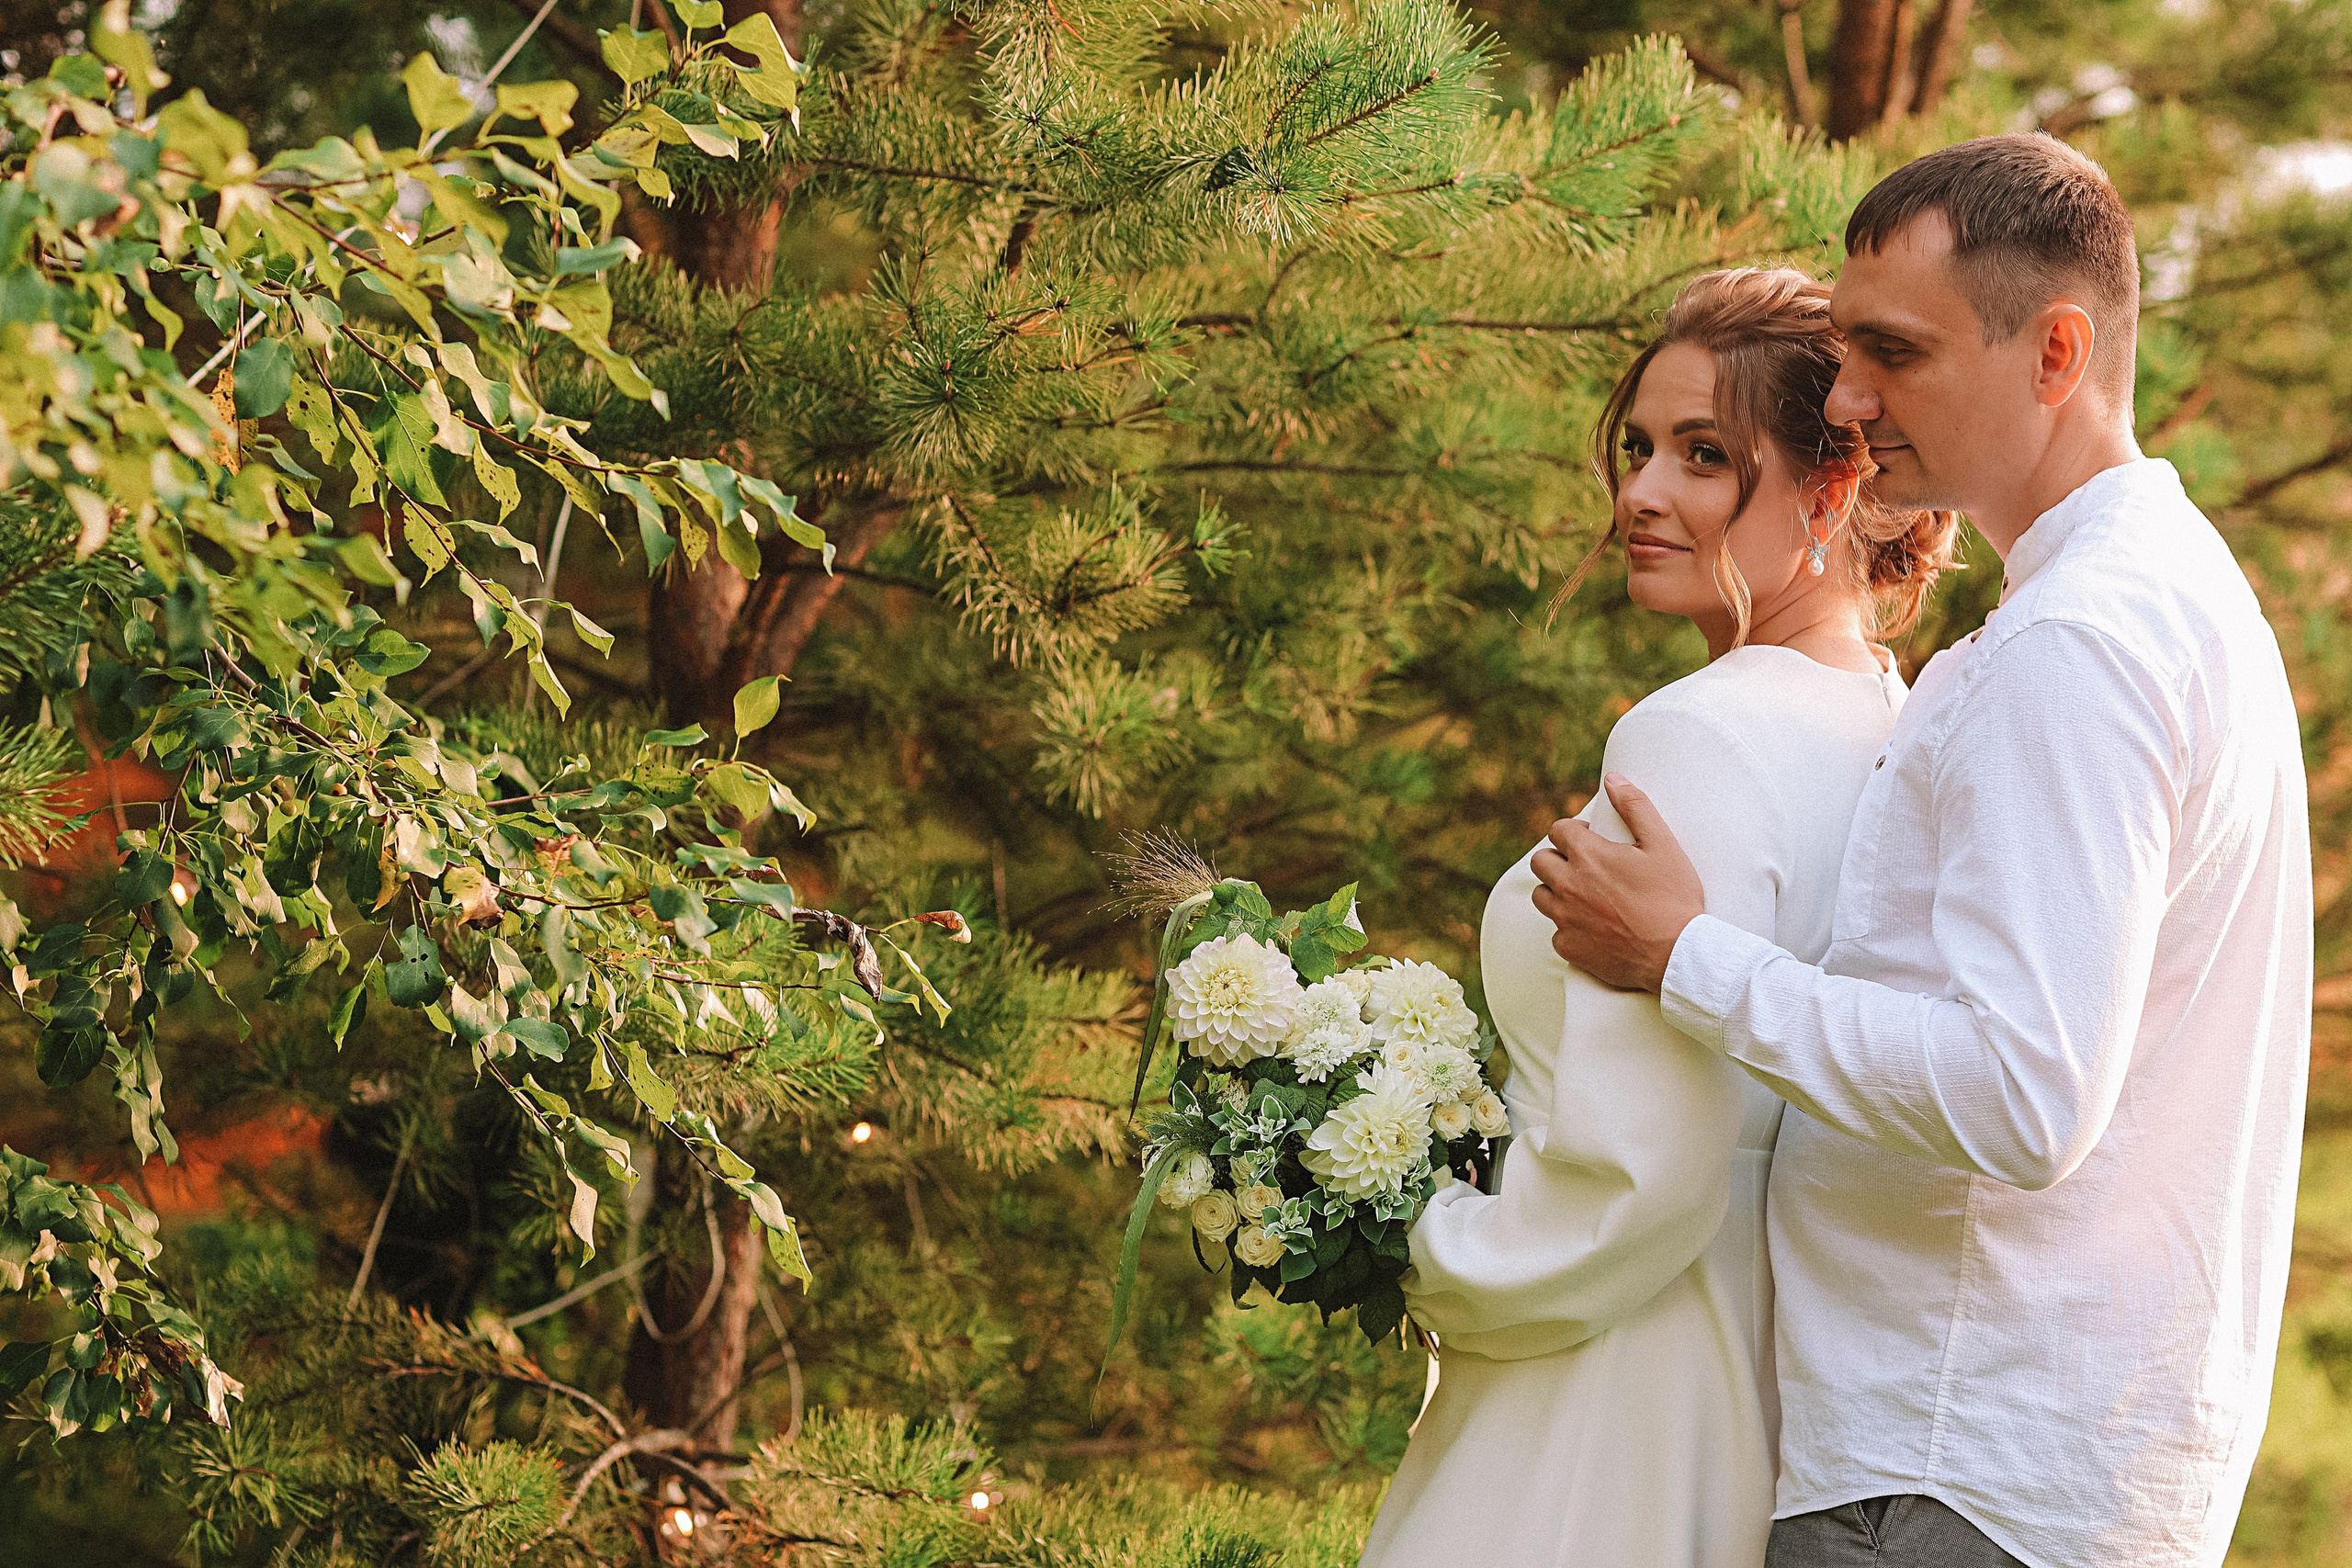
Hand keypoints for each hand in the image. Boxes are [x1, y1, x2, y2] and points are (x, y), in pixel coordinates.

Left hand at [1529, 773, 1704, 992]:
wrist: (1678, 956)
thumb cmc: (1673, 899)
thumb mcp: (1663, 844)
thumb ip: (1635, 806)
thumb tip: (1613, 779)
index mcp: (1587, 856)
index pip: (1558, 830)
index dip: (1575, 833)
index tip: (1594, 843)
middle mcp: (1568, 885)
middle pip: (1541, 861)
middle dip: (1560, 859)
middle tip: (1589, 868)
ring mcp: (1565, 919)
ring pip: (1541, 896)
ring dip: (1558, 891)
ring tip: (1588, 896)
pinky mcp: (1569, 947)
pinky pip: (1556, 931)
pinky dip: (1570, 927)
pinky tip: (1596, 927)